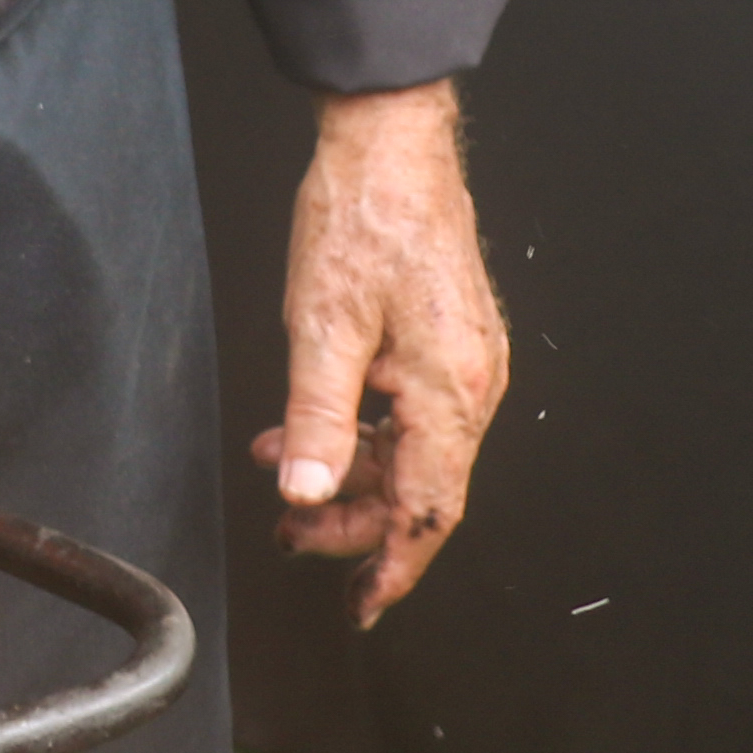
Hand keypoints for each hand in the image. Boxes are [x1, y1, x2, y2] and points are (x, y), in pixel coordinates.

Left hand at [262, 78, 508, 621]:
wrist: (390, 146)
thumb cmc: (362, 220)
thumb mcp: (321, 326)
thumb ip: (316, 417)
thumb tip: (306, 491)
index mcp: (450, 391)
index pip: (426, 512)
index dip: (391, 566)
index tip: (361, 607)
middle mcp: (471, 384)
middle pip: (419, 487)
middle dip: (353, 519)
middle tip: (291, 532)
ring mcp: (465, 363)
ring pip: (410, 450)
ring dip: (348, 468)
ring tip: (281, 468)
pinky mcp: (449, 342)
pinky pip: (410, 413)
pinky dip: (360, 428)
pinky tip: (308, 422)